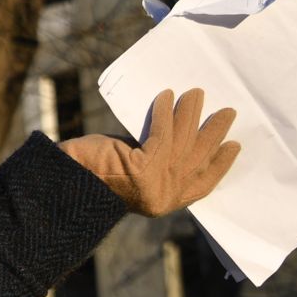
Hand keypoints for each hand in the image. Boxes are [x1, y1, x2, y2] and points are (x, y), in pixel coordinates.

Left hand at [59, 87, 239, 217]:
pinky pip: (161, 134)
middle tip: (228, 112)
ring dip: (191, 114)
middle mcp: (163, 199)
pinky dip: (165, 112)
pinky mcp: (142, 169)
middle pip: (198, 160)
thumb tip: (183, 134)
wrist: (62, 180)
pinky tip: (166, 95)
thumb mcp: (135, 170)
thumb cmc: (93, 172)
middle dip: (214, 133)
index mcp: (164, 203)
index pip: (203, 186)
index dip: (221, 166)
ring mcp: (154, 186)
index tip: (234, 146)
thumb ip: (159, 162)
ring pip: (182, 143)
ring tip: (197, 93)